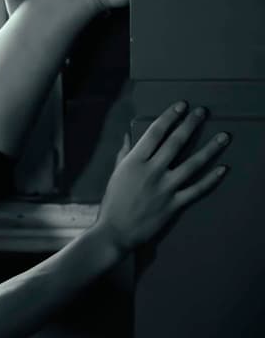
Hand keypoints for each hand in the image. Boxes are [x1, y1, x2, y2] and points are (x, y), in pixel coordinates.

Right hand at [95, 101, 230, 251]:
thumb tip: (129, 134)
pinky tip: (223, 168)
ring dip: (210, 149)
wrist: (115, 231)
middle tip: (202, 112)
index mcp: (134, 161)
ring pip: (192, 164)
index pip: (155, 132)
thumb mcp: (116, 173)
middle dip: (190, 125)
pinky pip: (197, 190)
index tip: (181, 106)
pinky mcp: (174, 204)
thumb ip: (125, 153)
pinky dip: (212, 179)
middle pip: (176, 143)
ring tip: (224, 136)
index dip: (170, 117)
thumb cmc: (113, 201)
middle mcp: (151, 171)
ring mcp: (164, 188)